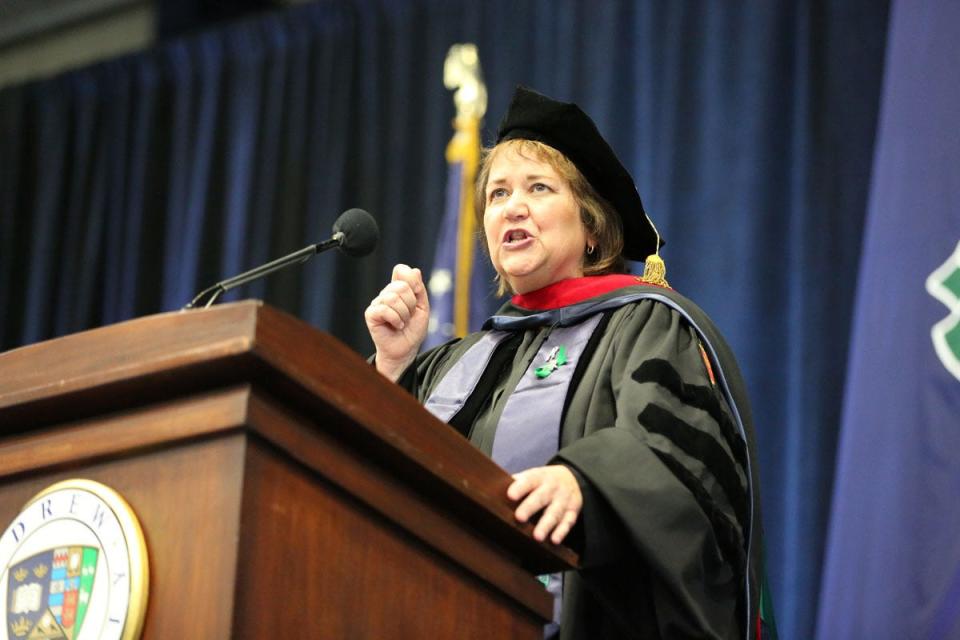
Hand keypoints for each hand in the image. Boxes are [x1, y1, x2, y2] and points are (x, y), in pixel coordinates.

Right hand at [364, 264, 429, 380]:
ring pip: (392, 297)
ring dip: (403, 313)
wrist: (406, 350)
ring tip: (403, 322)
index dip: (411, 279)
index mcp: (399, 290)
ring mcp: (377, 303)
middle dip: (411, 303)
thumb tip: (414, 270)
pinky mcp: (371, 314)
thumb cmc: (413, 330)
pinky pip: (384, 308)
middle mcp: (387, 294)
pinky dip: (395, 319)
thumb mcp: (423, 308)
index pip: (401, 270)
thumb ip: (419, 289)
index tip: (416, 293)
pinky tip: (396, 326)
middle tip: (409, 316)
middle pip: (401, 285)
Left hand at [508, 465, 582, 544]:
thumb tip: (492, 491)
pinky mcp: (572, 512)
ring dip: (546, 525)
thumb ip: (517, 482)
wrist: (573, 478)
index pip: (529, 480)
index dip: (520, 487)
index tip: (510, 495)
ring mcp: (563, 500)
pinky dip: (561, 531)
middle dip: (530, 507)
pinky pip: (568, 522)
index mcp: (539, 477)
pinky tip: (554, 540)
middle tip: (519, 517)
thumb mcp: (533, 476)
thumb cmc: (544, 481)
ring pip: (554, 513)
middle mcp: (552, 488)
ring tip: (537, 536)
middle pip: (541, 497)